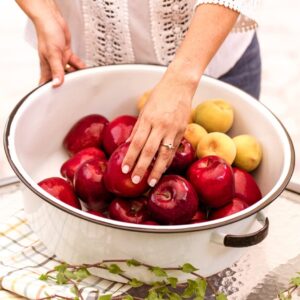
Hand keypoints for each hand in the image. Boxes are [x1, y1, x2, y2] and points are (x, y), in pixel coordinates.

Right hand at [34, 11, 85, 86]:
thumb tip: (57, 83)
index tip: (55, 100)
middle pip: (61, 79)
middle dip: (67, 84)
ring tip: (83, 80)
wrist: (52, 20)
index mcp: (47, 67)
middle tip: (75, 91)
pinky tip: (86, 70)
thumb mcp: (52, 53)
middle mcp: (53, 64)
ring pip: (70, 72)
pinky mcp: (67, 54)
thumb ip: (56, 69)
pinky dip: (81, 66)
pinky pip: (75, 63)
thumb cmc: (47, 33)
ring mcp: (61, 59)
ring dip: (76, 75)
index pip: (46, 82)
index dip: (49, 91)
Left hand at [122, 68, 194, 186]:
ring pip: (164, 154)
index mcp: (148, 119)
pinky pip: (173, 150)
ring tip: (151, 182)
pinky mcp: (182, 131)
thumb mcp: (144, 109)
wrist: (180, 85)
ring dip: (157, 170)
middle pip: (149, 151)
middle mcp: (160, 125)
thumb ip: (138, 128)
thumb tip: (129, 144)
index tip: (125, 169)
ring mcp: (173, 129)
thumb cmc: (160, 96)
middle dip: (141, 167)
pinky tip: (162, 170)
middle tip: (135, 180)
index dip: (130, 157)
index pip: (137, 142)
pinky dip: (167, 161)